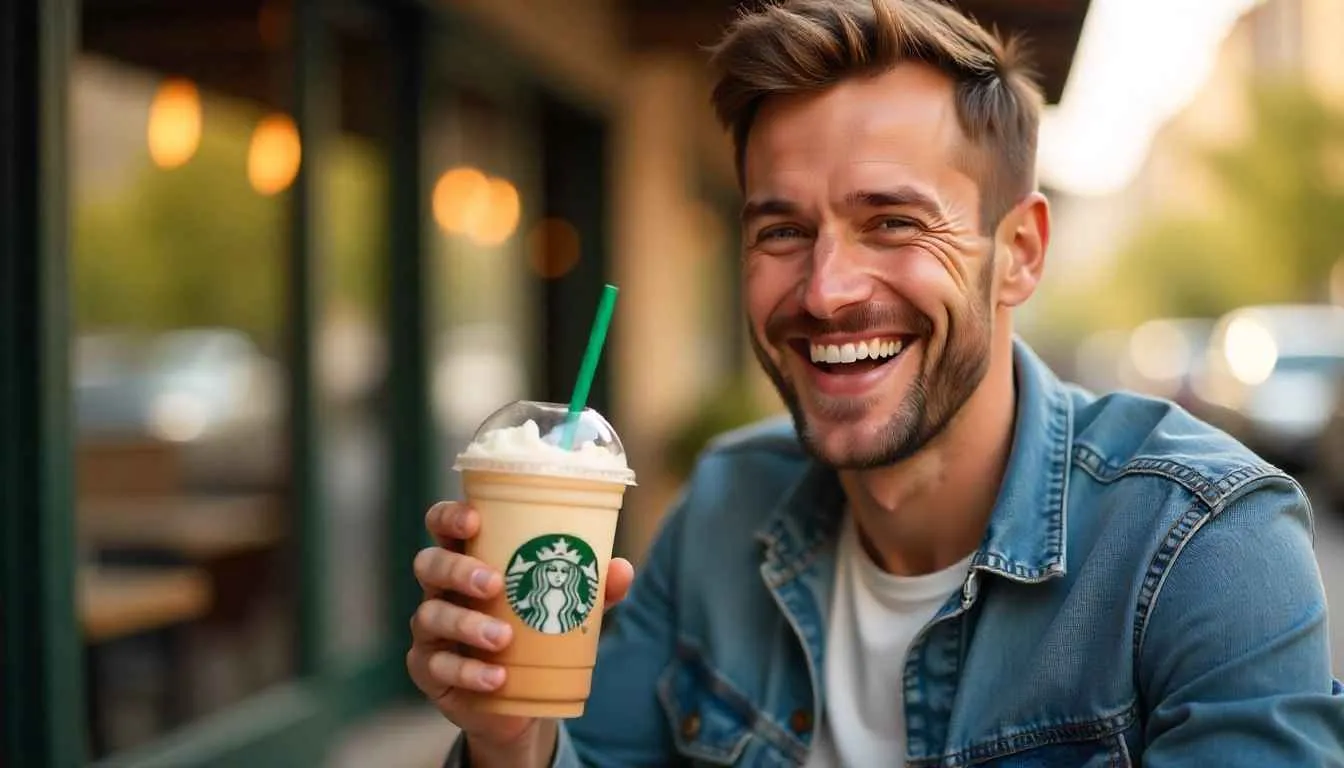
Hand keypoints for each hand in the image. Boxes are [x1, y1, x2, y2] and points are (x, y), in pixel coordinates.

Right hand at [407, 501, 634, 765]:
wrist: (522, 698)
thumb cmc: (538, 631)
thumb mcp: (567, 607)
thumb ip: (591, 588)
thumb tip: (622, 569)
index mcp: (469, 558)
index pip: (441, 524)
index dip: (449, 516)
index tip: (473, 521)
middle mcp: (442, 588)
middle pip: (428, 563)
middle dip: (458, 569)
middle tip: (494, 583)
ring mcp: (431, 629)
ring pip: (429, 615)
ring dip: (466, 624)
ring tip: (503, 638)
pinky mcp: (428, 668)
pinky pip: (437, 666)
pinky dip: (468, 671)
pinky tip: (496, 677)